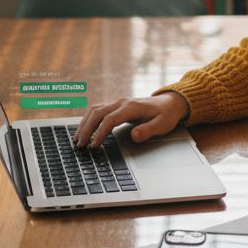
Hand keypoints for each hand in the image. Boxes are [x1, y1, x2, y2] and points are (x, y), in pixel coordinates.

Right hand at [74, 92, 189, 147]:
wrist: (170, 103)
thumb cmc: (165, 115)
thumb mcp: (162, 125)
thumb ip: (148, 131)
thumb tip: (134, 136)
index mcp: (131, 107)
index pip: (110, 120)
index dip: (100, 133)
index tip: (94, 145)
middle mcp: (121, 102)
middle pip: (97, 113)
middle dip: (86, 129)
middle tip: (80, 144)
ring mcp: (118, 103)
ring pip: (95, 110)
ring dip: (84, 123)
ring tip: (77, 139)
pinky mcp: (116, 106)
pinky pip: (98, 110)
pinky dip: (89, 119)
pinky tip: (84, 130)